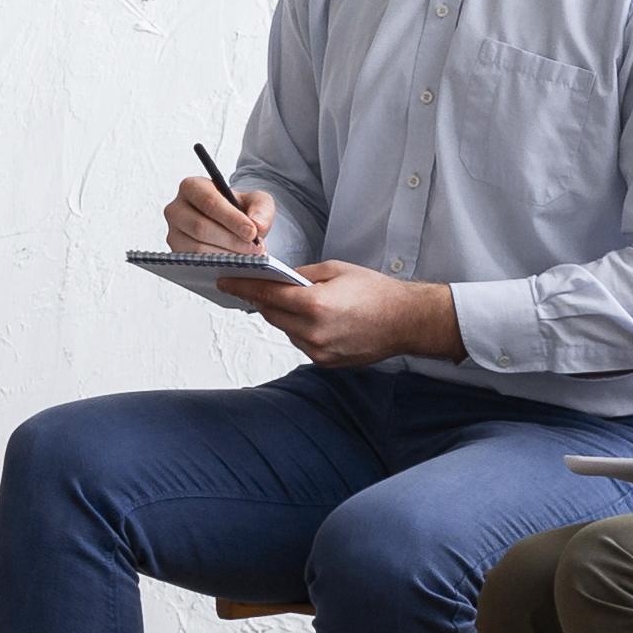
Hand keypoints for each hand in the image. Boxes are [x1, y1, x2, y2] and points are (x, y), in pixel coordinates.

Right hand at [160, 175, 274, 258]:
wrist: (231, 226)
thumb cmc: (240, 210)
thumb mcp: (257, 202)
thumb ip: (262, 209)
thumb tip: (257, 225)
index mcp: (192, 187)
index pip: (209, 202)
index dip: (231, 219)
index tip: (252, 232)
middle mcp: (176, 209)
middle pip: (200, 227)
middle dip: (231, 240)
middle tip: (254, 249)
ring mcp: (173, 233)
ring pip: (197, 248)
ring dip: (226, 256)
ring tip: (248, 258)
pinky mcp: (177, 255)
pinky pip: (196, 264)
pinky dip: (218, 266)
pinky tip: (235, 264)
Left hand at [248, 257, 460, 371]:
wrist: (406, 321)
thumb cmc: (376, 292)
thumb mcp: (336, 270)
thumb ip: (301, 275)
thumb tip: (277, 277)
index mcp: (315, 305)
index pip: (267, 294)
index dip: (243, 286)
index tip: (225, 281)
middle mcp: (313, 332)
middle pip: (271, 314)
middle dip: (264, 299)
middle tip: (258, 285)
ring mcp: (319, 351)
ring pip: (285, 330)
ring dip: (284, 315)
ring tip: (298, 301)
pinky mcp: (325, 362)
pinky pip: (300, 342)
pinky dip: (300, 329)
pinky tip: (315, 318)